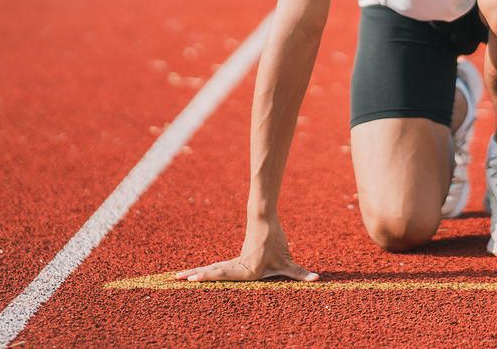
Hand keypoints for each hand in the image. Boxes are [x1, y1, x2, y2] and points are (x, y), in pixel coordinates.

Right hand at [175, 216, 318, 282]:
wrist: (264, 218)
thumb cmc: (275, 239)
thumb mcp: (287, 259)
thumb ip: (299, 272)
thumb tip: (318, 279)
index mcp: (248, 269)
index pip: (226, 274)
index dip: (210, 275)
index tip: (194, 276)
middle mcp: (238, 266)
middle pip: (215, 271)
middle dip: (197, 275)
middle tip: (178, 278)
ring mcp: (234, 262)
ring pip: (213, 268)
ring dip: (197, 272)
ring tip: (178, 276)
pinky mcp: (234, 259)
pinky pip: (218, 268)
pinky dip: (206, 272)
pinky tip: (194, 274)